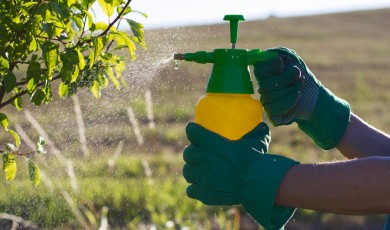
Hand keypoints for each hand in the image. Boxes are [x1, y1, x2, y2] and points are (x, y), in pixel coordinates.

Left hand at [183, 122, 297, 228]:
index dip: (193, 131)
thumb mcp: (257, 141)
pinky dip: (195, 189)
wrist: (256, 183)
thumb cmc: (256, 160)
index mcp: (210, 142)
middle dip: (193, 154)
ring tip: (200, 173)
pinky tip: (202, 188)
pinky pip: (190, 190)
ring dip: (193, 171)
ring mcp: (201, 177)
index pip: (191, 131)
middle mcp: (202, 158)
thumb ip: (257, 132)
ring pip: (187, 172)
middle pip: (187, 153)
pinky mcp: (203, 193)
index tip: (196, 133)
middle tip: (201, 156)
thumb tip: (262, 126)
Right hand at [254, 47, 350, 149]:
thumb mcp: (291, 58)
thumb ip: (277, 53)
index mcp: (264, 73)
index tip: (282, 66)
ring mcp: (266, 100)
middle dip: (286, 78)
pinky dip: (289, 101)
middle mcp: (262, 87)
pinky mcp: (271, 113)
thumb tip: (264, 55)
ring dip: (290, 89)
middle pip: (265, 84)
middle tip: (298, 75)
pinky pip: (273, 108)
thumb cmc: (301, 74)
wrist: (314, 95)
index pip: (258, 70)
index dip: (272, 67)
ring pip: (269, 96)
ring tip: (300, 85)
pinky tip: (297, 95)